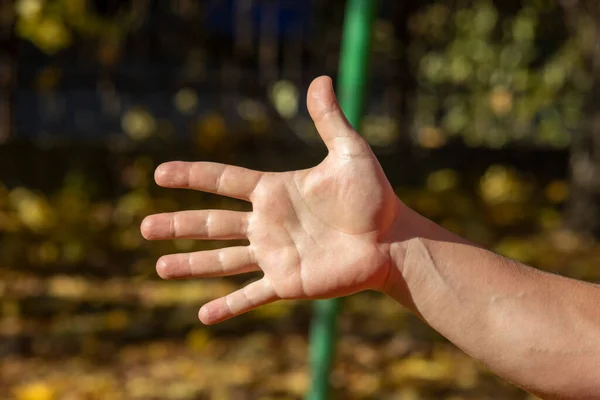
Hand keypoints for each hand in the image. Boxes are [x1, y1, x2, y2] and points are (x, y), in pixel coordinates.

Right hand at [141, 76, 402, 324]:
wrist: (392, 240)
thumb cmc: (374, 197)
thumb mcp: (349, 153)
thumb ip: (329, 120)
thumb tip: (321, 78)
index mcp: (274, 192)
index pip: (223, 181)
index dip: (191, 175)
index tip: (159, 173)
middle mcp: (267, 223)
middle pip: (212, 223)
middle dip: (177, 225)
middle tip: (143, 227)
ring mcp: (274, 255)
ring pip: (222, 260)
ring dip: (190, 264)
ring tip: (159, 267)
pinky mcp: (287, 282)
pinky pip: (250, 296)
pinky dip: (227, 307)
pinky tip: (202, 317)